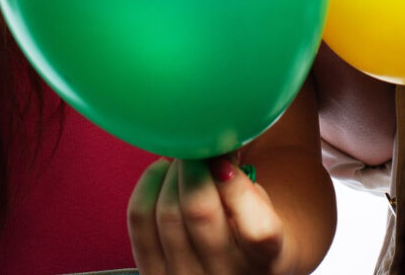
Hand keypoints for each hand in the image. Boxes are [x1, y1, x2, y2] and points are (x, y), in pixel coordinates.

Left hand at [129, 156, 289, 274]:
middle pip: (199, 212)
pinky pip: (140, 220)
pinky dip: (148, 185)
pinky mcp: (152, 272)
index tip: (225, 159)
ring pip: (167, 213)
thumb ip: (244, 181)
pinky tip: (162, 173)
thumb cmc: (249, 228)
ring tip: (182, 161)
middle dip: (194, 166)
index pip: (257, 230)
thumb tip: (215, 142)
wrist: (233, 267)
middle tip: (197, 148)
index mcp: (264, 261)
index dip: (237, 186)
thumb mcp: (264, 208)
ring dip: (171, 173)